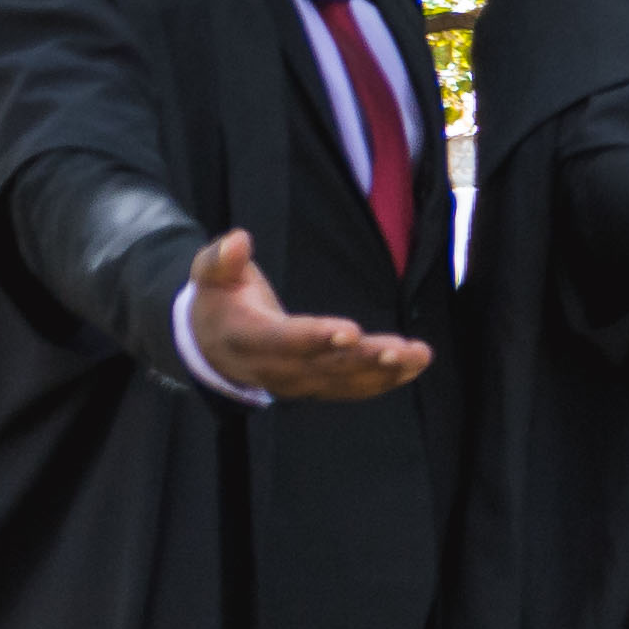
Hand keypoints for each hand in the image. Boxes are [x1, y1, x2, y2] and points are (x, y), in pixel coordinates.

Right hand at [179, 227, 432, 399]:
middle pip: (323, 366)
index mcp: (247, 338)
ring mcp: (296, 383)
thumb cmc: (219, 301)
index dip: (314, 338)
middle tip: (399, 349)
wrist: (212, 347)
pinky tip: (414, 366)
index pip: (282, 341)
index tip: (349, 331)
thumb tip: (237, 240)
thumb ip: (221, 260)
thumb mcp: (210, 276)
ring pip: (343, 381)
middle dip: (363, 359)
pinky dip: (385, 380)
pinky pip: (351, 388)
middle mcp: (273, 368)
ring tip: (418, 356)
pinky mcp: (315, 387)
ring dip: (384, 371)